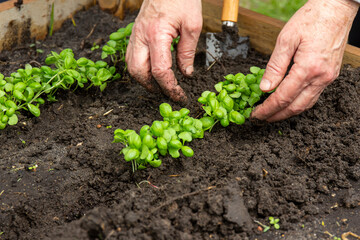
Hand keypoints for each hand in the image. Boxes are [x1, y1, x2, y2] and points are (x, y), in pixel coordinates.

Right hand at [125, 0, 201, 102]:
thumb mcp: (193, 25)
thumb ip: (187, 52)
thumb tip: (185, 74)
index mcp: (156, 34)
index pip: (159, 70)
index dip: (170, 87)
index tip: (179, 95)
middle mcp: (141, 36)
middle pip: (138, 72)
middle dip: (152, 87)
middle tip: (167, 93)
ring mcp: (135, 34)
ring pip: (131, 65)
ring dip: (143, 79)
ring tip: (159, 85)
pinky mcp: (135, 32)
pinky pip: (130, 56)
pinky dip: (139, 68)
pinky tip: (150, 71)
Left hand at [252, 0, 358, 121]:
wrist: (336, 9)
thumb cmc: (311, 19)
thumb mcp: (286, 40)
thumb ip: (275, 66)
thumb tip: (264, 88)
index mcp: (308, 68)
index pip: (283, 97)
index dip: (267, 109)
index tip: (255, 114)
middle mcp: (321, 77)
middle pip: (295, 107)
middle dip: (276, 116)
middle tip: (261, 118)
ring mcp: (328, 78)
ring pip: (306, 105)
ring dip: (288, 112)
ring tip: (272, 113)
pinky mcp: (330, 75)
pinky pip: (313, 96)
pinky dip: (299, 103)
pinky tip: (288, 103)